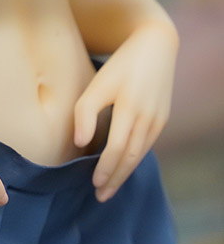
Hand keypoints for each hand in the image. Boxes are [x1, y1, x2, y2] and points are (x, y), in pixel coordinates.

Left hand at [73, 21, 179, 201]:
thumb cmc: (120, 65)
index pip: (116, 149)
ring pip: (140, 154)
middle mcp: (147, 118)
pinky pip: (146, 145)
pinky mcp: (162, 119)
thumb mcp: (98, 84)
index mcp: (129, 109)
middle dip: (115, 179)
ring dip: (125, 173)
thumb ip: (85, 113)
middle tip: (101, 196)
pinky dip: (134, 159)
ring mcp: (158, 120)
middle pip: (130, 158)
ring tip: (110, 187)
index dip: (105, 169)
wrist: (155, 46)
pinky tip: (123, 166)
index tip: (93, 184)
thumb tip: (82, 144)